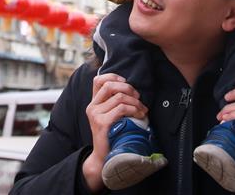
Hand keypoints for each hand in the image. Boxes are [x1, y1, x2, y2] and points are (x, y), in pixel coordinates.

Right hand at [82, 74, 148, 192]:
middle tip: (138, 98)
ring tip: (142, 110)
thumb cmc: (112, 136)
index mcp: (93, 103)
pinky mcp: (102, 123)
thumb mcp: (110, 117)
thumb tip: (133, 91)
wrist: (103, 157)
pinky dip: (134, 110)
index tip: (126, 83)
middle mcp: (92, 107)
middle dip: (129, 88)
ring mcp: (96, 115)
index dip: (113, 77)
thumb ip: (114, 104)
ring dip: (135, 102)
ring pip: (119, 97)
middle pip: (110, 86)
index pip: (98, 80)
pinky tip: (140, 116)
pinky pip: (121, 109)